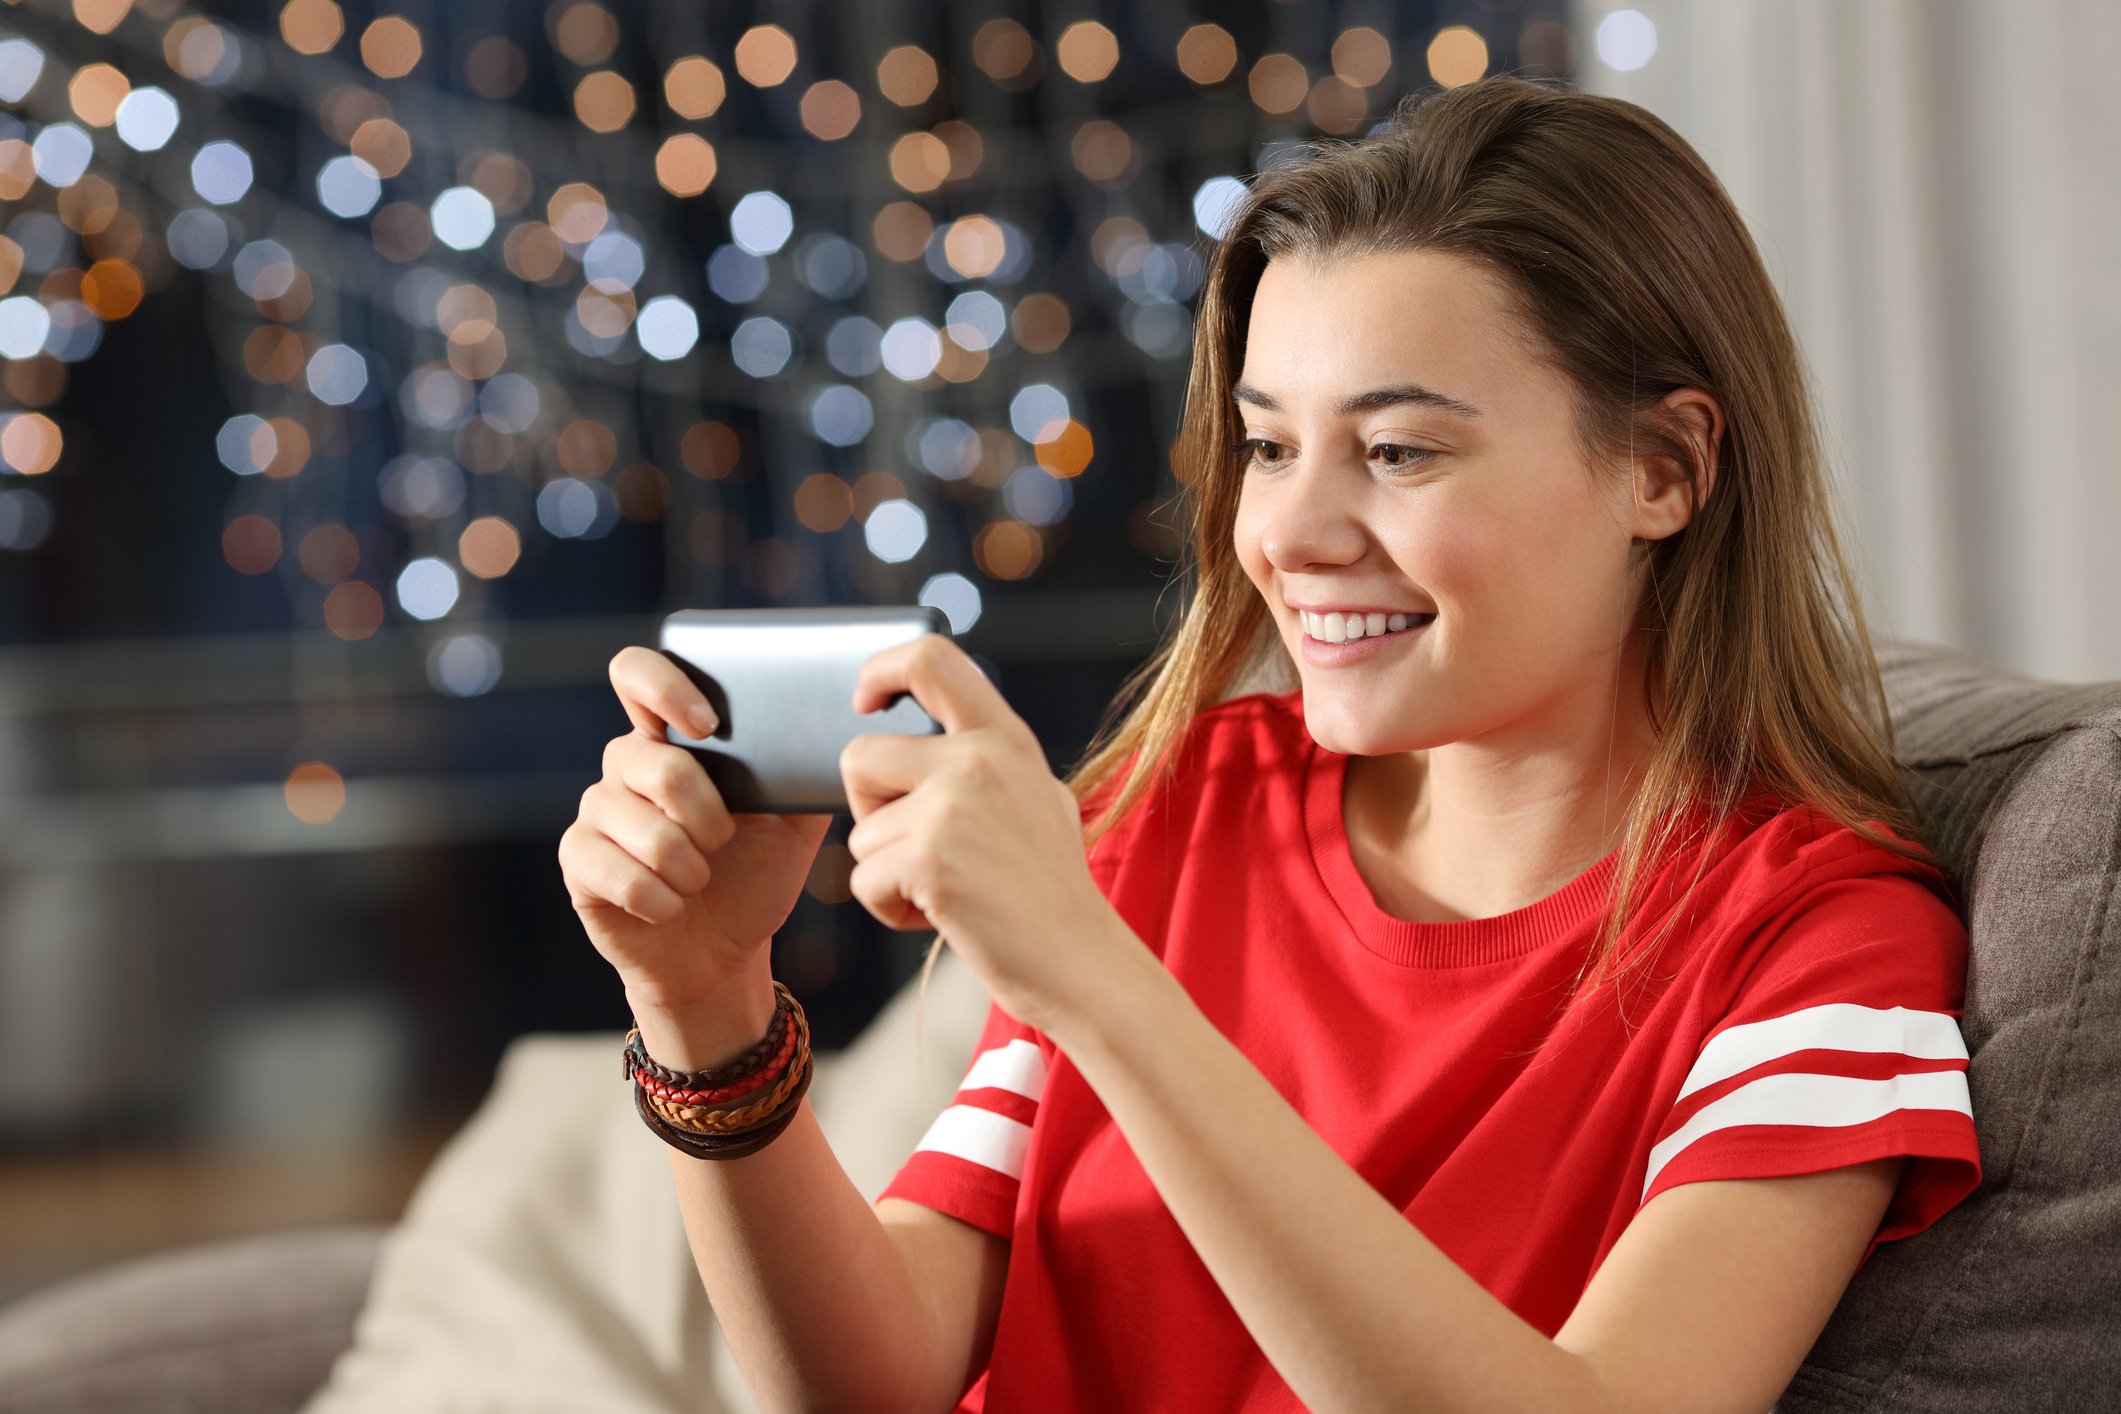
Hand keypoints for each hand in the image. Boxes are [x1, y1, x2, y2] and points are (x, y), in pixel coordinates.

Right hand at [559, 645, 832, 1010]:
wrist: (721, 953)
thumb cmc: (754, 874)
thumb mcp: (794, 823)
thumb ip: (804, 775)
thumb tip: (833, 733)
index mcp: (672, 738)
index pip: (638, 674)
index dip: (665, 687)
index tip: (706, 726)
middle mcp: (625, 764)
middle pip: (655, 762)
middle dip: (707, 815)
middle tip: (725, 841)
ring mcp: (597, 811)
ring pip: (644, 828)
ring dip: (689, 867)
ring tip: (699, 880)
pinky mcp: (579, 860)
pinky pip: (622, 875)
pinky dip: (662, 900)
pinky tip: (671, 907)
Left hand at [839, 633, 1123, 1032]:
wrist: (1080, 960)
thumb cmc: (1053, 890)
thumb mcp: (1037, 797)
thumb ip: (986, 762)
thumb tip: (926, 739)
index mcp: (1004, 738)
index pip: (930, 659)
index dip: (881, 669)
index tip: (865, 698)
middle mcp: (977, 760)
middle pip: (859, 758)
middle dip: (869, 811)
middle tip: (918, 848)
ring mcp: (951, 808)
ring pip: (860, 834)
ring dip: (887, 873)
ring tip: (949, 891)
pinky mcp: (928, 860)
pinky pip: (863, 881)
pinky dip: (890, 909)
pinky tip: (942, 916)